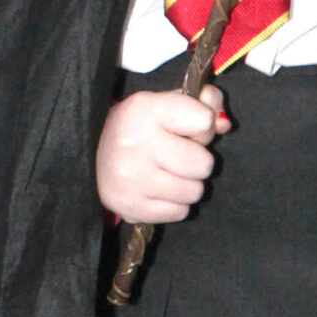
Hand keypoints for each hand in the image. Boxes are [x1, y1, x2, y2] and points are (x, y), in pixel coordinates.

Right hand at [96, 85, 228, 223]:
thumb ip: (202, 104)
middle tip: (178, 156)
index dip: (204, 126)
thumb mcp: (166, 104)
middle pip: (203, 163)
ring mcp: (131, 179)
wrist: (91, 154)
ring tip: (168, 174)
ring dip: (188, 185)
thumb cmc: (139, 127)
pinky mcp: (131, 207)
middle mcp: (136, 144)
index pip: (204, 121)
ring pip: (194, 192)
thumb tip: (225, 123)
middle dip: (197, 161)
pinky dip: (174, 204)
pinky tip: (158, 191)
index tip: (188, 127)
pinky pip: (179, 212)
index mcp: (145, 110)